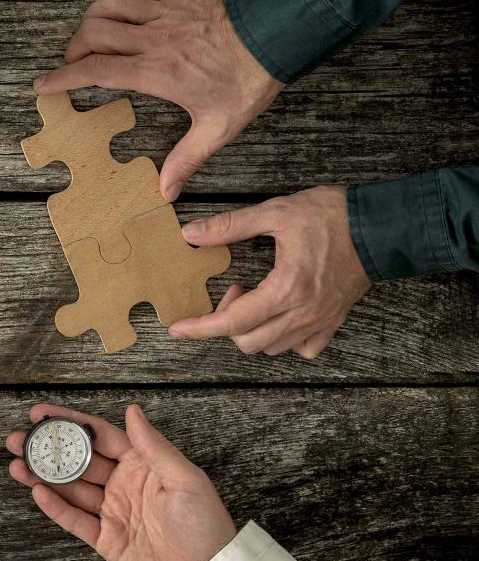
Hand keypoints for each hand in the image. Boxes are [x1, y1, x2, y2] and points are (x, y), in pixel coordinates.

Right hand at [7, 404, 236, 560]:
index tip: (43, 414)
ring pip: (70, 488)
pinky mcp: (106, 539)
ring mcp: (112, 512)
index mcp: (142, 465)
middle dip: (47, 449)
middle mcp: (122, 485)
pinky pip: (74, 520)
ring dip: (43, 475)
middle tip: (19, 438)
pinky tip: (37, 492)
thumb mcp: (185, 479)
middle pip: (78, 461)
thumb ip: (154, 446)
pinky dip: (55, 507)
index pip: (100, 436)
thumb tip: (133, 411)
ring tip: (17, 464)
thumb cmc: (203, 525)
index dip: (71, 423)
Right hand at [34, 0, 284, 199]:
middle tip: (77, 63)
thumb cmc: (248, 81)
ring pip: (109, 3)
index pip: (95, 71)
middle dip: (75, 48)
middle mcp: (152, 38)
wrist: (279, 35)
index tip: (42, 85)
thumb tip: (166, 193)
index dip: (62, 78)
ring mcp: (164, 12)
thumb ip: (186, 159)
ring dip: (95, 16)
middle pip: (93, 33)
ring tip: (96, 33)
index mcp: (155, 72)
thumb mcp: (218, 128)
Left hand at [171, 186, 370, 356]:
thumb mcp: (276, 212)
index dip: (200, 328)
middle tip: (235, 289)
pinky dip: (285, 339)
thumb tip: (191, 234)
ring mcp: (321, 320)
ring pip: (274, 348)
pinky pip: (305, 348)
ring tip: (257, 296)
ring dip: (254, 329)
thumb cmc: (333, 216)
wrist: (383, 226)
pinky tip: (281, 314)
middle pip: (249, 342)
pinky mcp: (335, 320)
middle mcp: (304, 313)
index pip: (233, 321)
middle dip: (228, 323)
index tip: (177, 329)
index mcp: (286, 288)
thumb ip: (231, 225)